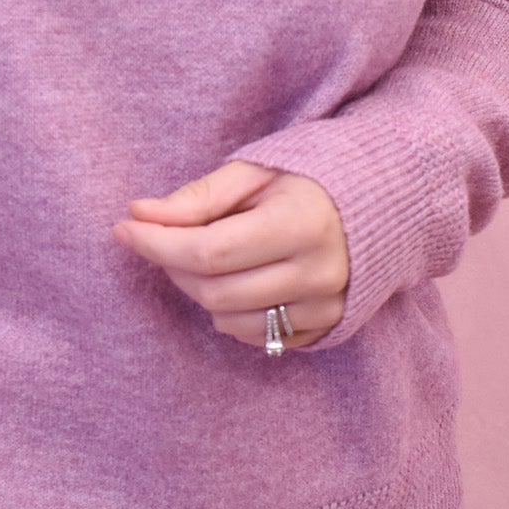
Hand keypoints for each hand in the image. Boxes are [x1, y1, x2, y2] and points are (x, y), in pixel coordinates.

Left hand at [110, 161, 348, 350]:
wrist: (384, 201)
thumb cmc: (312, 176)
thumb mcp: (256, 171)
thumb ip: (198, 197)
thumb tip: (138, 213)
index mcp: (303, 223)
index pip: (211, 250)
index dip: (158, 243)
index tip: (124, 227)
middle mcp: (319, 273)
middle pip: (215, 290)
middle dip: (172, 264)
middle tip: (161, 235)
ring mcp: (326, 307)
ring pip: (229, 320)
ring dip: (198, 290)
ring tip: (203, 253)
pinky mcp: (327, 328)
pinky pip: (256, 337)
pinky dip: (229, 312)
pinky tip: (236, 277)